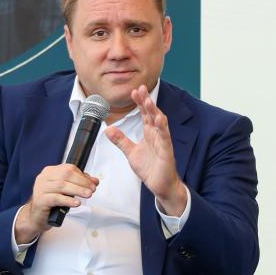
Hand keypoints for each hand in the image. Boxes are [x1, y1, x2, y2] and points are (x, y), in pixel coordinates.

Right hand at [14, 163, 98, 243]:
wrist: (37, 217)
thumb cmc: (52, 202)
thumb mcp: (67, 191)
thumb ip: (79, 183)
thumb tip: (94, 181)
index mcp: (50, 172)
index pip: (68, 168)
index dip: (82, 175)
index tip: (93, 183)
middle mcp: (44, 178)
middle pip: (66, 175)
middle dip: (82, 182)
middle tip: (92, 189)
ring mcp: (40, 188)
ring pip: (61, 185)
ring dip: (77, 190)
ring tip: (88, 195)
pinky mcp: (40, 200)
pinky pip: (56, 198)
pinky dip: (68, 200)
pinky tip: (76, 202)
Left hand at [105, 84, 187, 215]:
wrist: (160, 186)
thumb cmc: (150, 168)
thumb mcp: (131, 153)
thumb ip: (121, 140)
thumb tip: (108, 129)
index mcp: (149, 133)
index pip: (144, 115)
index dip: (140, 103)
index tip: (134, 91)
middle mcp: (157, 135)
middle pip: (152, 114)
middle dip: (147, 101)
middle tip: (141, 88)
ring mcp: (163, 142)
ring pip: (160, 123)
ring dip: (154, 111)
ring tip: (148, 100)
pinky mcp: (166, 152)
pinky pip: (165, 138)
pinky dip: (163, 128)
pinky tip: (159, 119)